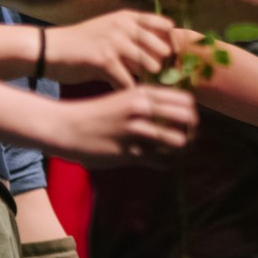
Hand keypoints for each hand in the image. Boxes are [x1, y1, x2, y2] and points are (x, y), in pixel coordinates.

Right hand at [45, 11, 176, 86]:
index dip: (177, 44)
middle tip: (166, 83)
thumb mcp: (111, 32)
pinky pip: (128, 80)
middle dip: (166, 67)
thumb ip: (135, 39)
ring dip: (150, 81)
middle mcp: (125, 25)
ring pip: (149, 65)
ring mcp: (115, 41)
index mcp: (129, 17)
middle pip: (163, 48)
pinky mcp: (104, 59)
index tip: (178, 62)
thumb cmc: (83, 45)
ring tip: (150, 92)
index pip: (166, 25)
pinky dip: (130, 91)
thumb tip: (167, 54)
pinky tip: (129, 98)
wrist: (49, 49)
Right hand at [59, 85, 197, 166]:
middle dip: (191, 131)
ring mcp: (136, 131)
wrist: (67, 127)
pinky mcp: (129, 152)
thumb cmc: (98, 114)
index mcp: (143, 93)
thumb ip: (149, 103)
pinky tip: (157, 161)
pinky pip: (162, 161)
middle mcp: (143, 109)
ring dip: (180, 150)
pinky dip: (165, 163)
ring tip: (172, 152)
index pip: (186, 100)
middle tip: (184, 139)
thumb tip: (179, 113)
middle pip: (188, 119)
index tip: (184, 123)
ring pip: (179, 142)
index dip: (190, 113)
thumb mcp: (124, 99)